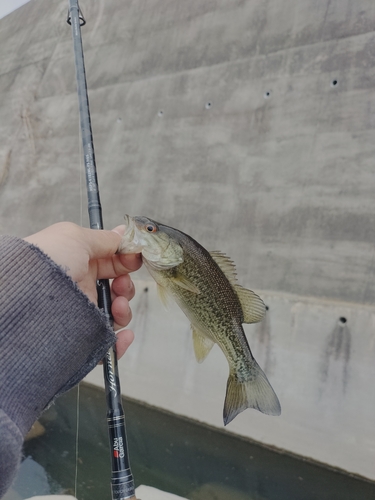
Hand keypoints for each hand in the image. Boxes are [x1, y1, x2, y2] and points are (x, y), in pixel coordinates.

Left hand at [24, 222, 141, 358]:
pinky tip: (124, 335)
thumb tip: (123, 234)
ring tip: (118, 306)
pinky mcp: (84, 337)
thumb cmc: (47, 261)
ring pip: (116, 314)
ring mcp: (83, 313)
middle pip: (117, 289)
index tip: (135, 259)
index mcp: (80, 264)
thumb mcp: (76, 238)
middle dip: (126, 286)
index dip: (126, 262)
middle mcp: (82, 288)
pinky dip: (121, 341)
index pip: (111, 264)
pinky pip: (108, 343)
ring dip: (125, 309)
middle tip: (121, 284)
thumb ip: (104, 238)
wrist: (27, 296)